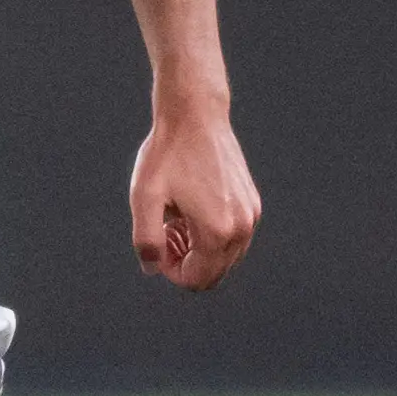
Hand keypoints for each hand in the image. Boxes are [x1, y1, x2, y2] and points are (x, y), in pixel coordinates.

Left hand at [130, 104, 259, 291]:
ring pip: (225, 258)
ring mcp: (251, 215)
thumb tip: (152, 268)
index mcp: (217, 231)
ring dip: (199, 250)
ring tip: (177, 219)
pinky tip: (192, 209)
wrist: (195, 116)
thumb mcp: (144, 197)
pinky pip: (234, 238)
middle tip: (166, 232)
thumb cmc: (167, 154)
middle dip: (186, 263)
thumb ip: (146, 240)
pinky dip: (213, 235)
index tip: (157, 243)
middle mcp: (241, 228)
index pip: (196, 280)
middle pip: (214, 274)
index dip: (171, 271)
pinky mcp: (252, 203)